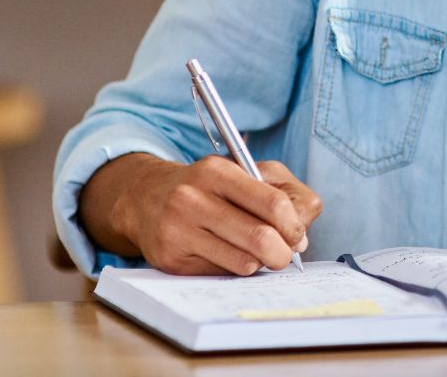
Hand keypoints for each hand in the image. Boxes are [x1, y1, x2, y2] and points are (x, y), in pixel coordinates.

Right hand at [110, 154, 322, 275]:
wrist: (145, 199)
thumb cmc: (209, 187)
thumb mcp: (246, 174)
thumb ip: (285, 194)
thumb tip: (301, 238)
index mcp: (219, 171)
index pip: (274, 203)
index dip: (294, 226)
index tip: (297, 236)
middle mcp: (194, 198)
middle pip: (261, 237)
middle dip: (282, 253)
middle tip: (283, 256)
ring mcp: (179, 230)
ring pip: (243, 262)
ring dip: (260, 264)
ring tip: (257, 255)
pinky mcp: (171, 260)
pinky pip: (221, 275)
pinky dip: (235, 270)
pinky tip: (228, 257)